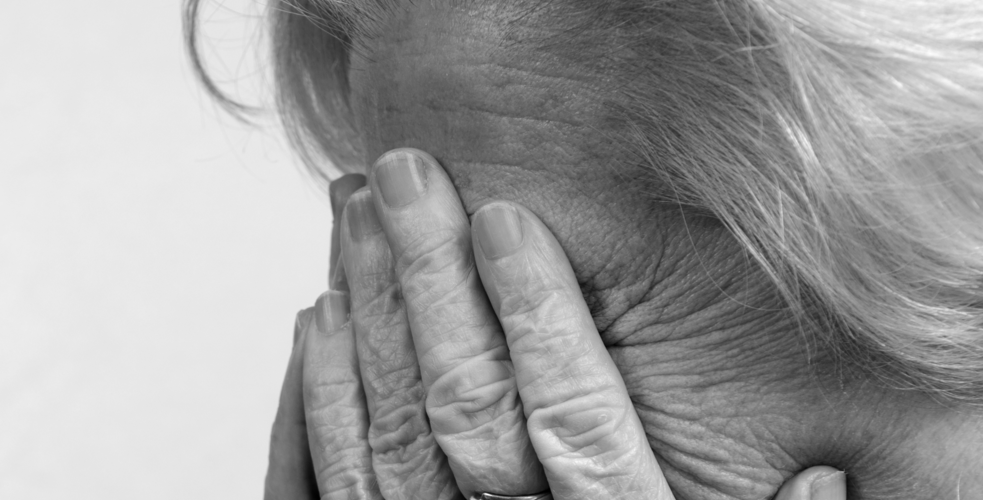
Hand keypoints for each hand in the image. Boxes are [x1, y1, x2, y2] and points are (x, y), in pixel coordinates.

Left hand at [265, 149, 847, 499]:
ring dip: (366, 318)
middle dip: (424, 285)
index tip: (502, 218)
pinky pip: (326, 483)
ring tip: (357, 223)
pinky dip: (315, 399)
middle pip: (461, 413)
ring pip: (385, 436)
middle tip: (400, 180)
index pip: (574, 422)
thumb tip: (817, 479)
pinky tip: (316, 322)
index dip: (536, 316)